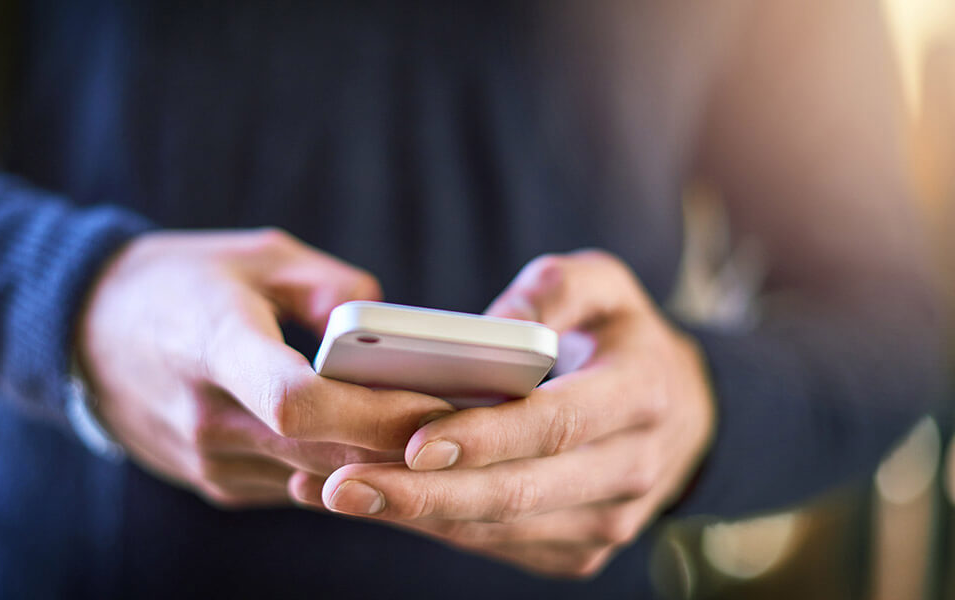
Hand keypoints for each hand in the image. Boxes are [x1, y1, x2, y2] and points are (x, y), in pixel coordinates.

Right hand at [77, 228, 453, 508]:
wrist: (86, 331)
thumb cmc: (180, 281)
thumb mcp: (256, 255)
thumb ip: (331, 286)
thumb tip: (393, 329)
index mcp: (213, 343)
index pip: (295, 400)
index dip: (373, 411)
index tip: (438, 402)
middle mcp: (205, 415)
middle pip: (321, 450)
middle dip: (401, 442)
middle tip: (473, 420)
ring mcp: (206, 460)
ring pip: (316, 478)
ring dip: (378, 460)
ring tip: (441, 430)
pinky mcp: (215, 481)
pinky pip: (295, 485)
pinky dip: (340, 467)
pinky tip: (379, 443)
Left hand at [290, 250, 715, 576]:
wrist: (679, 414)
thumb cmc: (622, 338)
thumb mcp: (609, 286)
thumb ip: (561, 284)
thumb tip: (501, 321)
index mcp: (640, 396)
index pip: (558, 425)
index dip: (488, 437)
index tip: (417, 443)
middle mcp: (629, 469)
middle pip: (518, 493)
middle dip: (424, 495)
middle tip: (343, 486)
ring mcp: (608, 521)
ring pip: (499, 528)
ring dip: (415, 516)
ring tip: (337, 493)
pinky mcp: (578, 549)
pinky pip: (496, 543)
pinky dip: (434, 527)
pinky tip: (377, 503)